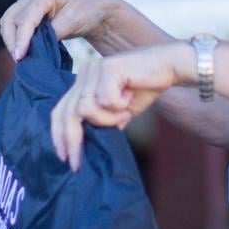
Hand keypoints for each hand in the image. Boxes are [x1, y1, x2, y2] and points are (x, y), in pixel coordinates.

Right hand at [0, 0, 116, 60]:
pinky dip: (15, 39)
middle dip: (11, 41)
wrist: (94, 8)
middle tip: (19, 60)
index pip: (25, 19)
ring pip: (8, 23)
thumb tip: (35, 47)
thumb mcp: (73, 22)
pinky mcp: (27, 13)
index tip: (20, 57)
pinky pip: (13, 26)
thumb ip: (54, 33)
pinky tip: (23, 52)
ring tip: (21, 58)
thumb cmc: (87, 11)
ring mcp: (27, 3)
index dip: (21, 39)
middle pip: (9, 20)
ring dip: (11, 41)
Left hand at [50, 41, 195, 170]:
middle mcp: (85, 73)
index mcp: (84, 81)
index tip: (64, 158)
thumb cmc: (146, 86)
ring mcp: (95, 69)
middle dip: (71, 140)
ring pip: (86, 109)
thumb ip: (104, 123)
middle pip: (66, 111)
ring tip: (125, 113)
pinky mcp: (108, 68)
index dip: (58, 135)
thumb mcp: (121, 111)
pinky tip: (130, 97)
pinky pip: (105, 100)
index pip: (60, 110)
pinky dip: (118, 106)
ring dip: (106, 119)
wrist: (170, 66)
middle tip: (77, 163)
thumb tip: (89, 148)